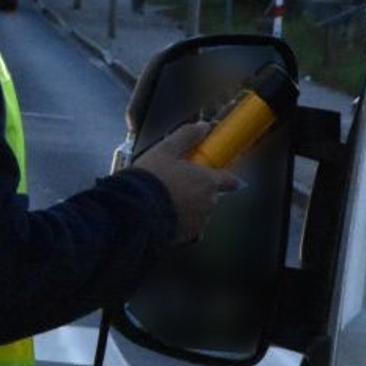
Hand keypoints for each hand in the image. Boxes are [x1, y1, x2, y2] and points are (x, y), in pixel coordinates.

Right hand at [128, 122, 242, 243]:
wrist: (135, 211)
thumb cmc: (151, 179)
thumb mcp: (166, 149)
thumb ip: (187, 136)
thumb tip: (203, 127)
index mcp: (208, 182)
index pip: (230, 180)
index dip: (226, 176)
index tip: (218, 173)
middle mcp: (208, 204)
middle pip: (211, 195)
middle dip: (199, 190)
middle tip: (178, 182)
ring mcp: (199, 223)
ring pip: (199, 212)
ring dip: (189, 206)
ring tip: (166, 199)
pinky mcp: (186, 238)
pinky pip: (188, 228)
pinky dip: (180, 222)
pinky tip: (164, 215)